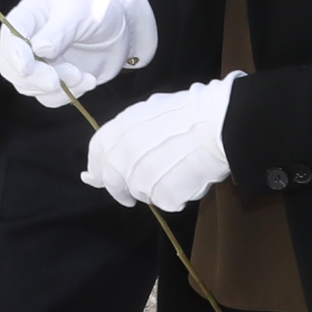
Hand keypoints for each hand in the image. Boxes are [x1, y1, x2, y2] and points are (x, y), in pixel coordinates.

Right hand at [0, 0, 157, 104]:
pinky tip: (88, 80)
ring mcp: (38, 63)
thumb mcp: (82, 11)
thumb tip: (38, 50)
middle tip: (57, 79)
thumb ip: (60, 30)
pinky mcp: (52, 80)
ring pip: (28, 86)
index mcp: (30, 15)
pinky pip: (48, 97)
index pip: (9, 36)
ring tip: (82, 74)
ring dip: (57, 87)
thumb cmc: (100, 10)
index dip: (14, 54)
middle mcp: (27, 40)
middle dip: (34, 77)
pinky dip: (68, 94)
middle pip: (9, 67)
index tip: (27, 68)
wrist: (123, 30)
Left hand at [81, 76, 233, 208]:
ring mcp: (142, 178)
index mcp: (120, 129)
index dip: (96, 167)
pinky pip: (166, 201)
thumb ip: (128, 131)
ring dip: (153, 189)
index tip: (95, 177)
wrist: (216, 123)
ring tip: (176, 171)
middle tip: (129, 199)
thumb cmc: (189, 111)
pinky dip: (176, 196)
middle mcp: (124, 155)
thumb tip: (115, 148)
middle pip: (113, 182)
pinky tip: (189, 179)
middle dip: (120, 192)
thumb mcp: (150, 110)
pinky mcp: (162, 195)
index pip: (97, 152)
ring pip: (141, 193)